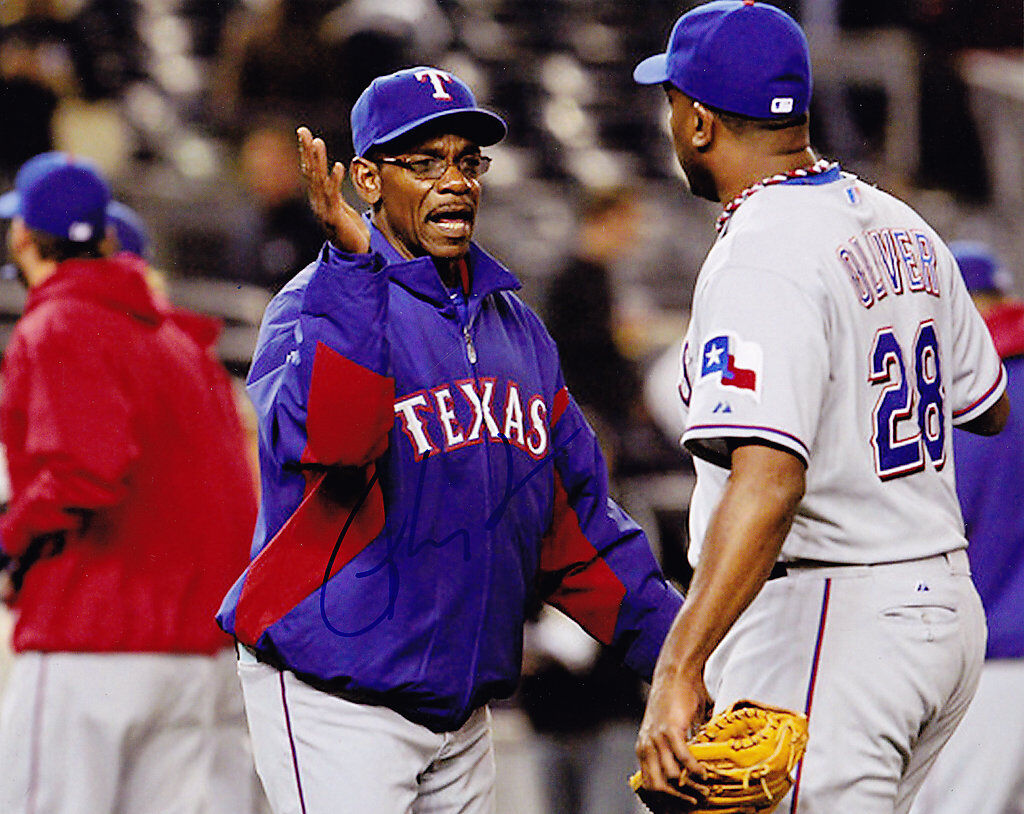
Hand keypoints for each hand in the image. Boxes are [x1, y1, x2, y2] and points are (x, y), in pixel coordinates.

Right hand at [297, 126, 369, 253]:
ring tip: (318, 142)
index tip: (304, 133)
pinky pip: (334, 196)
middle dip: (306, 151)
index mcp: (319, 198)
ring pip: (319, 181)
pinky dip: (335, 180)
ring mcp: (325, 210)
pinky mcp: (335, 218)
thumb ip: (334, 191)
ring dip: (318, 161)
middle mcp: (318, 202)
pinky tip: (338, 165)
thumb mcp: (341, 206)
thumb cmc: (349, 231)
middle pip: (310, 172)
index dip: (307, 152)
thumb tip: (332, 172)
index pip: (310, 171)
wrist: (355, 255)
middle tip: (303, 131)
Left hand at [635, 669, 711, 805]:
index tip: (682, 805)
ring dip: (690, 786)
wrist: (676, 675)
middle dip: (676, 799)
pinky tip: (704, 773)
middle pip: (655, 787)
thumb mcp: (669, 730)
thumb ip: (675, 750)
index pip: (648, 785)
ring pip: (670, 777)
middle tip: (695, 802)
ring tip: (705, 789)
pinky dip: (695, 770)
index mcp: (644, 749)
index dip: (664, 799)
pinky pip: (682, 758)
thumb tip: (692, 770)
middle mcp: (646, 746)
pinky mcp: (670, 730)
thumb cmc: (676, 701)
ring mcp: (656, 738)